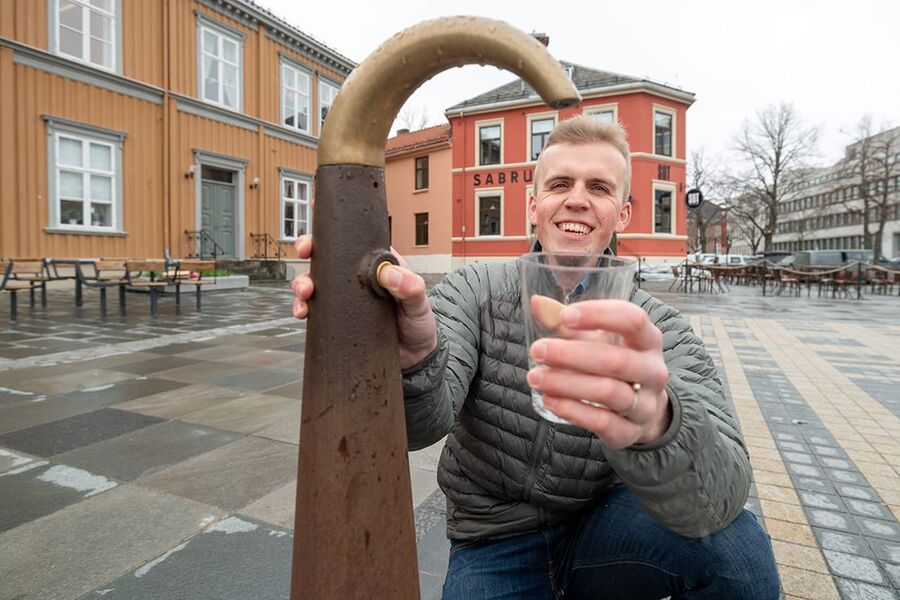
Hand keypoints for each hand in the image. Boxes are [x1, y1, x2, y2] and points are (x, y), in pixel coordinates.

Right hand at [291, 235, 437, 369]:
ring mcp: (343, 298)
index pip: (349, 240)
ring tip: (305, 295)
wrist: (415, 356)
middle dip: (308, 253)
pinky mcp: (336, 319)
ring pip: (314, 284)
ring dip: (302, 285)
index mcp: (374, 263)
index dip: (328, 233)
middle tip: (305, 260)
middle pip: (324, 259)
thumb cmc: (419, 321)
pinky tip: (303, 313)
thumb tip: (389, 274)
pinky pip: (314, 311)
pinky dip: (303, 309)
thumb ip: (410, 287)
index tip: (315, 233)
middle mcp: (354, 278)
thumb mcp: (418, 301)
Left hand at [526, 299, 670, 447]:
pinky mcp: (631, 432)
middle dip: (572, 355)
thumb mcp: (595, 339)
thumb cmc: (612, 362)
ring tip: (535, 377)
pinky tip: (549, 400)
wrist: (638, 408)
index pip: (632, 319)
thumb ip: (567, 323)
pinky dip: (573, 411)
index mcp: (647, 339)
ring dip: (567, 384)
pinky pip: (603, 422)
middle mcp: (653, 371)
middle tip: (537, 350)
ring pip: (609, 392)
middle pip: (617, 361)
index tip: (565, 317)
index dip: (599, 315)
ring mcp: (646, 404)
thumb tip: (537, 303)